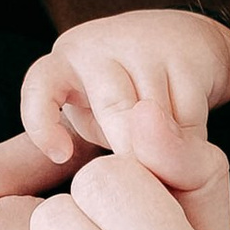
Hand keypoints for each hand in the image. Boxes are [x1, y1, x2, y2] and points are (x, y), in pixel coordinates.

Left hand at [18, 9, 229, 180]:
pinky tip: (188, 150)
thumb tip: (106, 189)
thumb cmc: (124, 91)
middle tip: (140, 190)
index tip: (61, 156)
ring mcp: (144, 45)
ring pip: (155, 118)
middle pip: (112, 109)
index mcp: (63, 64)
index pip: (39, 89)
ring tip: (166, 171)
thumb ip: (88, 143)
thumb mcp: (93, 116)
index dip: (44, 124)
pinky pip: (188, 117)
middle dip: (130, 154)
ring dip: (163, 154)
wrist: (185, 38)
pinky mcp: (187, 53)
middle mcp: (98, 47)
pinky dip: (190, 144)